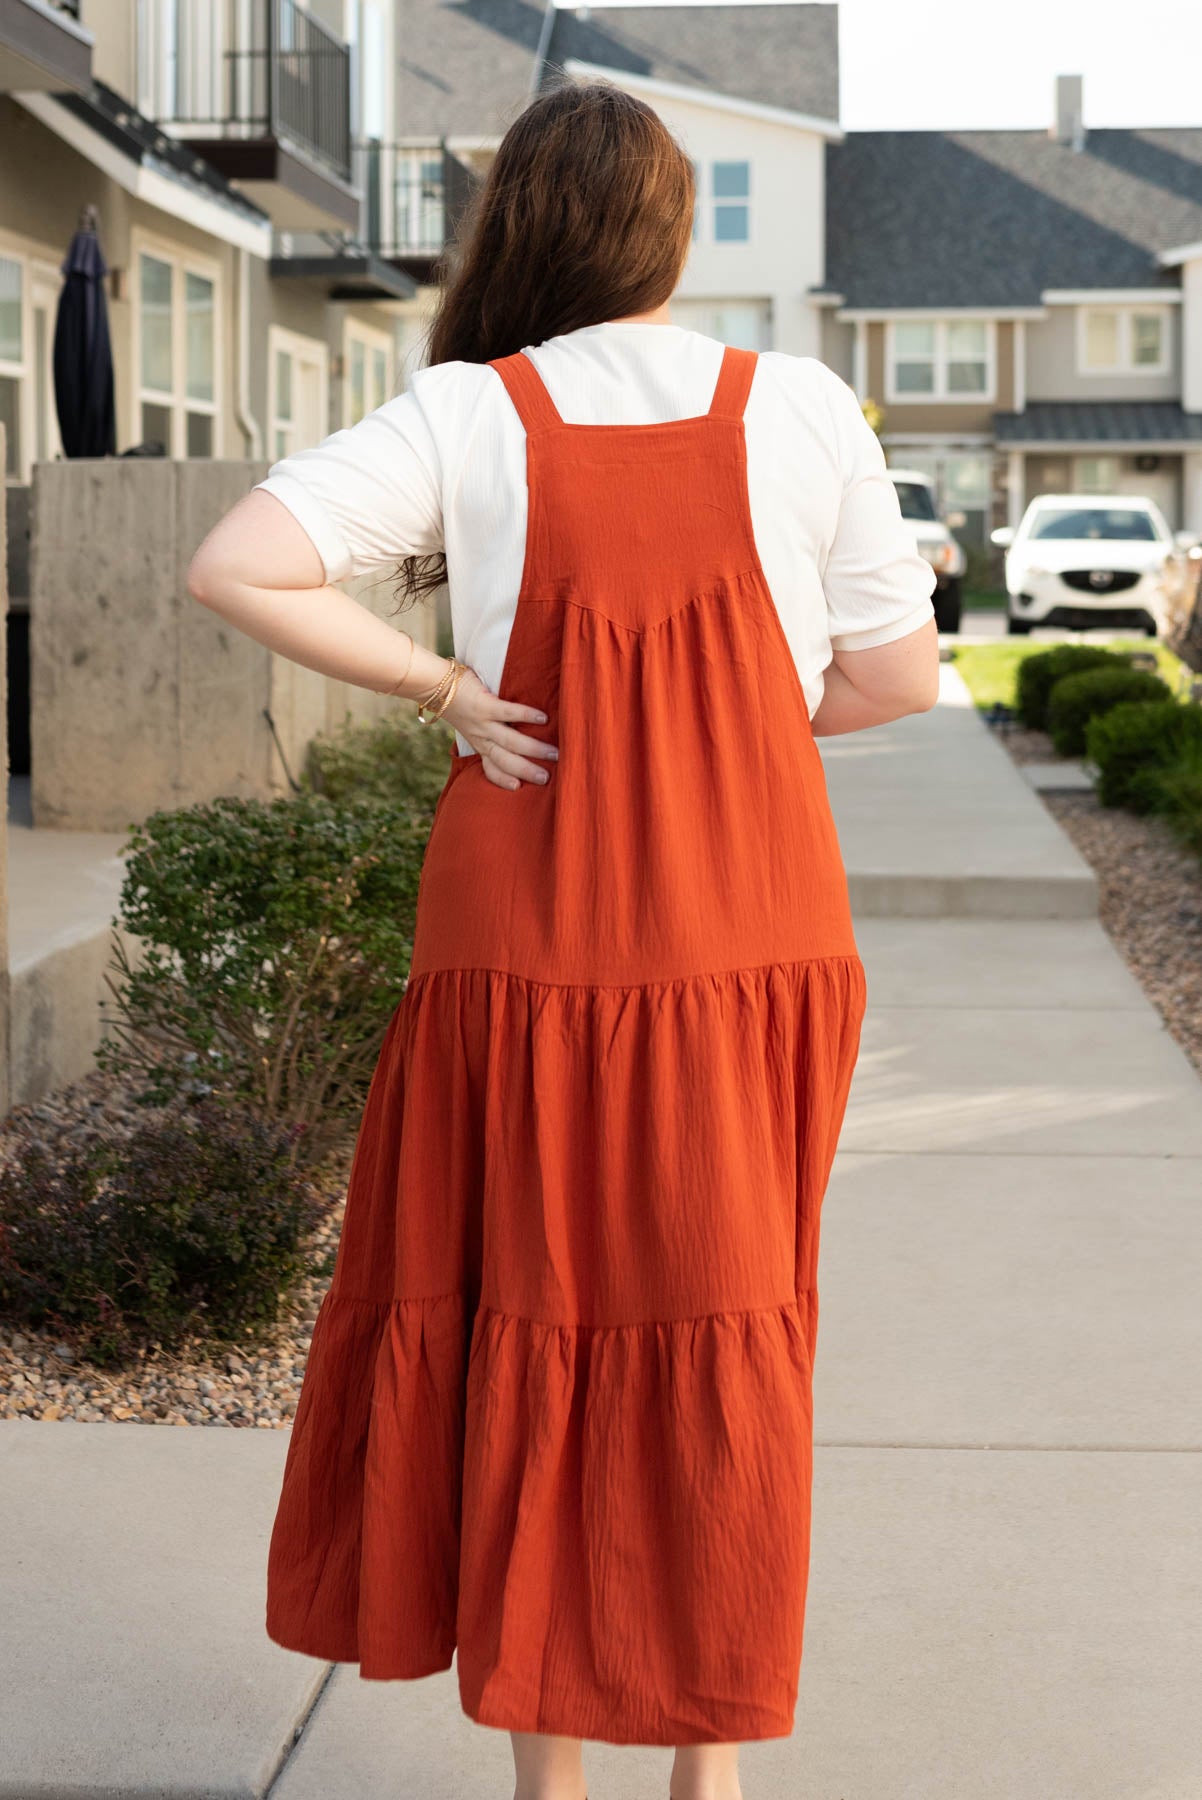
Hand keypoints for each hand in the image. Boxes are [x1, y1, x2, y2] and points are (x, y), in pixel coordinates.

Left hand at [442, 666, 558, 790]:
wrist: (436, 686)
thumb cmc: (457, 702)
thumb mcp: (470, 724)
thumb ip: (486, 732)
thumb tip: (512, 736)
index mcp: (478, 744)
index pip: (490, 768)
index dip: (502, 780)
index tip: (518, 788)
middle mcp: (481, 738)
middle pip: (505, 760)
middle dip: (526, 770)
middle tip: (547, 778)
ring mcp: (483, 723)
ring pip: (510, 742)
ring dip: (533, 749)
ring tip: (554, 753)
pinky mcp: (484, 706)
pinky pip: (508, 713)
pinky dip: (526, 716)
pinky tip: (543, 719)